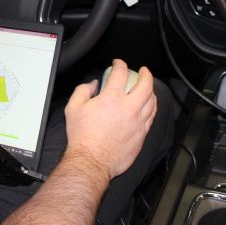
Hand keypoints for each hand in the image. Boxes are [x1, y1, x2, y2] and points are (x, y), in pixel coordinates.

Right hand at [63, 59, 156, 179]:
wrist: (91, 161)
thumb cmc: (82, 137)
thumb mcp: (73, 108)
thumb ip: (83, 91)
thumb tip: (92, 85)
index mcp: (112, 99)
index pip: (121, 74)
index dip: (120, 65)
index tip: (118, 64)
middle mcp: (129, 108)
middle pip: (145, 85)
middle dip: (145, 74)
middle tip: (143, 71)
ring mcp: (138, 122)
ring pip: (152, 101)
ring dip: (151, 91)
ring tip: (148, 87)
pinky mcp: (141, 134)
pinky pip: (152, 117)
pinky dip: (152, 107)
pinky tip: (148, 107)